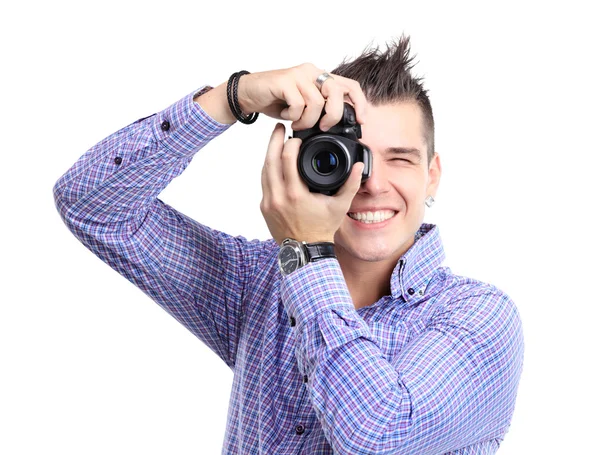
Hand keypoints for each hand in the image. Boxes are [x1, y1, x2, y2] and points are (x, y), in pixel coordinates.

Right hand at [238, 63, 367, 130]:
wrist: (248, 94)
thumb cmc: (276, 101)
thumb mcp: (304, 106)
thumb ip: (321, 109)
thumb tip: (339, 124)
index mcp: (320, 77)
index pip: (349, 85)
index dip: (359, 103)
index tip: (360, 121)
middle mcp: (312, 72)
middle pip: (336, 92)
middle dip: (333, 116)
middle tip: (322, 128)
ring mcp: (298, 75)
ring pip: (317, 102)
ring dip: (308, 121)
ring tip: (298, 124)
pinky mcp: (285, 81)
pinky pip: (299, 104)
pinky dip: (294, 117)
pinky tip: (286, 117)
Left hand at [260, 123, 364, 244]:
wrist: (306, 250)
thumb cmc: (322, 229)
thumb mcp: (340, 206)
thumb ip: (351, 184)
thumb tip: (359, 166)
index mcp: (295, 195)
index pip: (286, 159)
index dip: (290, 143)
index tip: (296, 137)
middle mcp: (278, 197)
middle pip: (269, 160)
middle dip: (273, 141)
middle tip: (278, 128)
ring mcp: (269, 203)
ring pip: (264, 171)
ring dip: (269, 154)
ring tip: (275, 141)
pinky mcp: (264, 207)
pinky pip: (264, 183)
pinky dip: (268, 170)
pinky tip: (274, 162)